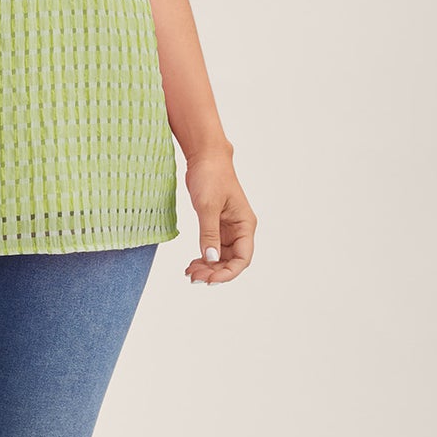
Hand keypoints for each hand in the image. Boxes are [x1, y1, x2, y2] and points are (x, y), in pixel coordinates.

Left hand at [182, 150, 255, 283]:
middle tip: (194, 277)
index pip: (242, 258)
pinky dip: (203, 258)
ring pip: (221, 257)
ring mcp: (227, 228)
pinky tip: (192, 263)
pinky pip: (212, 248)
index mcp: (245, 225)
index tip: (210, 279)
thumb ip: (209, 234)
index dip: (228, 273)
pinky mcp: (216, 225)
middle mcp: (239, 229)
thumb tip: (211, 259)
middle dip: (214, 272)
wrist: (205, 157)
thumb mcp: (208, 206)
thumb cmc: (211, 176)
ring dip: (208, 267)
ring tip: (190, 272)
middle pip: (231, 261)